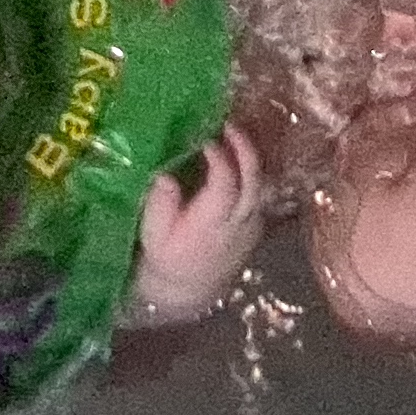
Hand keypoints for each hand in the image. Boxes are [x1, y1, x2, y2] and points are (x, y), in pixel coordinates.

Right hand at [127, 127, 264, 323]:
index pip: (225, 182)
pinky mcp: (256, 225)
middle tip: (227, 124)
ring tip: (232, 134)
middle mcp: (239, 222)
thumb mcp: (154, 235)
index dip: (219, 157)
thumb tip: (164, 174)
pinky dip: (252, 171)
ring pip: (261, 184)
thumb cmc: (166, 258)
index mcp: (212, 223)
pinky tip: (236, 158)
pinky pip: (260, 192)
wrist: (188, 290)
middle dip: (243, 147)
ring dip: (250, 156)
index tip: (204, 137)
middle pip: (253, 178)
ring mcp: (252, 224)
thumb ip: (160, 204)